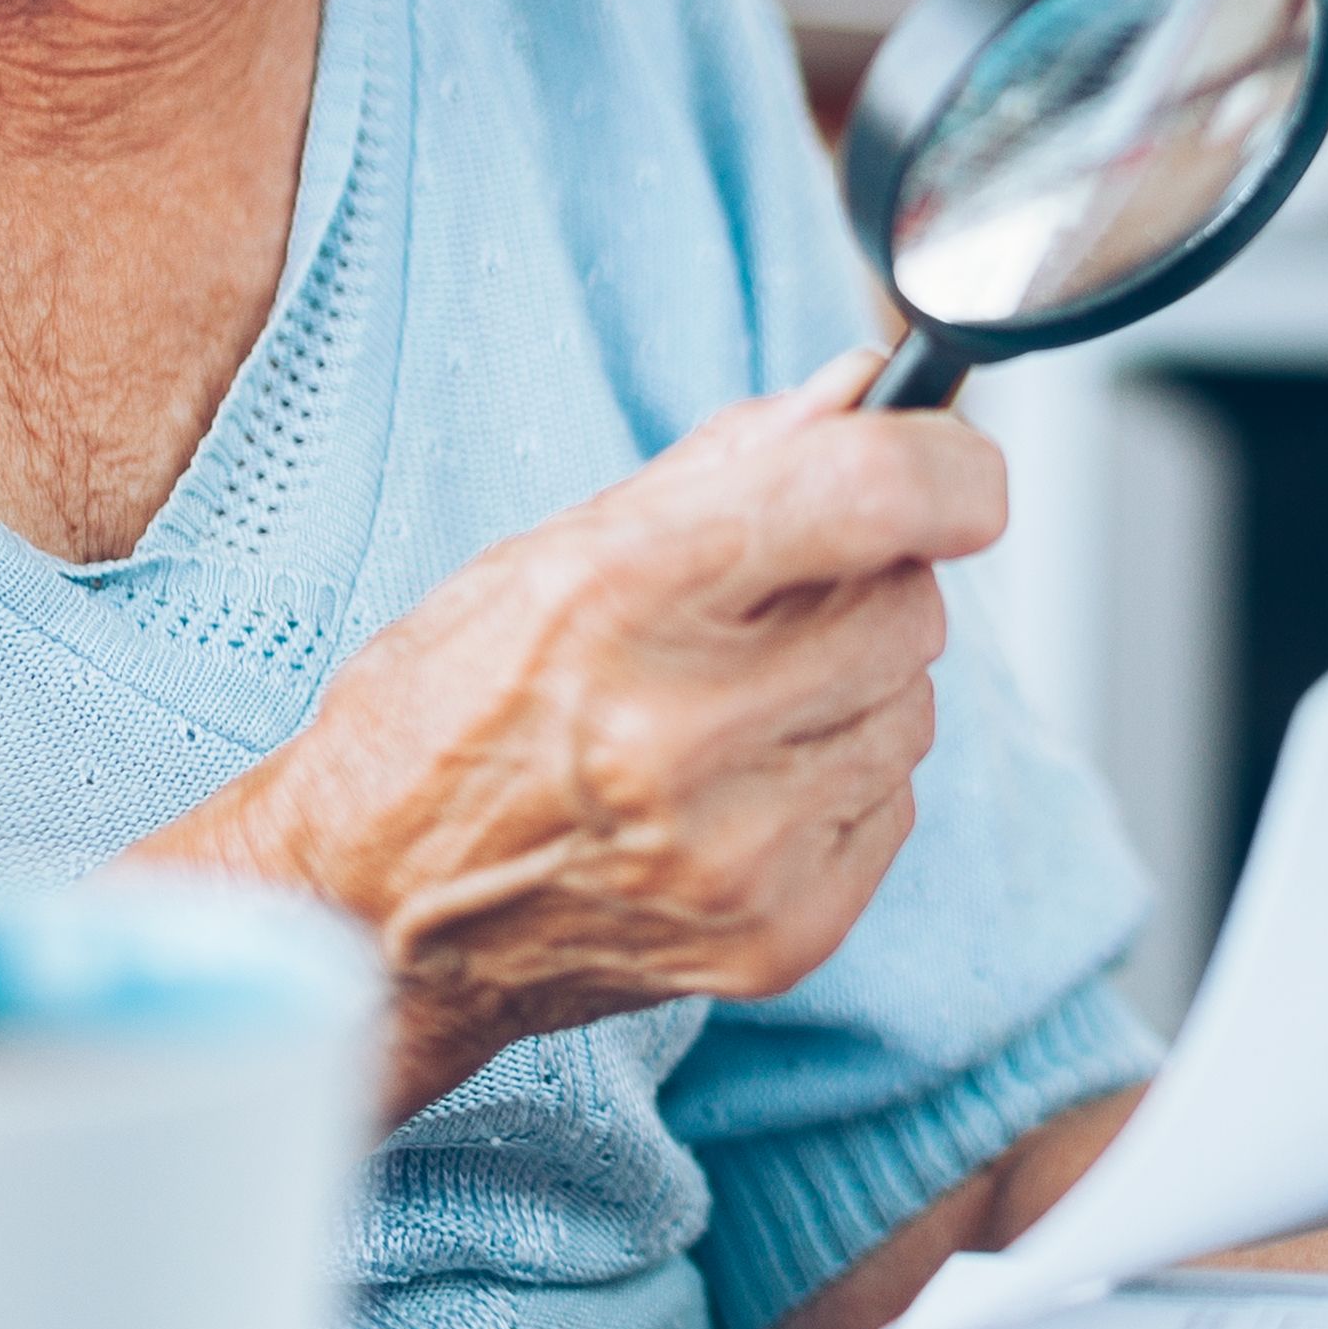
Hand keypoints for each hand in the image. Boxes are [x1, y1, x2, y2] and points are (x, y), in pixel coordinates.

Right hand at [140, 353, 1001, 1101]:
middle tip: (776, 606)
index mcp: (618, 600)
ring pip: (913, 707)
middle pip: (910, 605)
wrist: (369, 920)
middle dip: (870, 585)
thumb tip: (862, 393)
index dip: (947, 470)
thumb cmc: (441, 722)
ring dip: (855, 689)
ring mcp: (736, 848)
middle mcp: (682, 732)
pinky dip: (841, 783)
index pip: (866, 497)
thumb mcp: (550, 552)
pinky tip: (741, 788)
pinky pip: (893, 806)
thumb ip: (726, 467)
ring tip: (736, 708)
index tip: (958, 474)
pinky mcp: (775, 936)